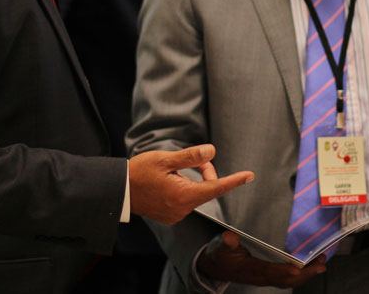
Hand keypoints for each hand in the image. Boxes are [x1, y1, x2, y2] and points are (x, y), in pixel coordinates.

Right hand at [128, 145, 253, 224]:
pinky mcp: (170, 216)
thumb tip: (212, 152)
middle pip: (207, 188)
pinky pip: (186, 200)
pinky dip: (185, 188)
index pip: (216, 188)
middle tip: (191, 160)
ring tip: (173, 171)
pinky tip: (169, 182)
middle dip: (205, 172)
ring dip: (194, 179)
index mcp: (183, 195)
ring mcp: (176, 215)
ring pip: (197, 193)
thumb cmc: (140, 172)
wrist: (119, 191)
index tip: (249, 176)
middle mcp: (182, 209)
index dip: (234, 180)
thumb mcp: (165, 159)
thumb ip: (190, 157)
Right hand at [197, 231, 326, 286]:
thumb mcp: (220, 246)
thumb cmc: (221, 255)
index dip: (283, 271)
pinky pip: (287, 279)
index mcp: (249, 269)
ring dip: (307, 274)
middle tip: (321, 264)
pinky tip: (310, 267)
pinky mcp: (268, 277)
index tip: (298, 269)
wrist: (217, 267)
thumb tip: (230, 237)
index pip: (268, 271)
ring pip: (288, 281)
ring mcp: (265, 279)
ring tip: (322, 263)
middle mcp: (259, 277)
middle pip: (285, 280)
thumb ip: (226, 242)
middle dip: (305, 274)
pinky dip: (301, 275)